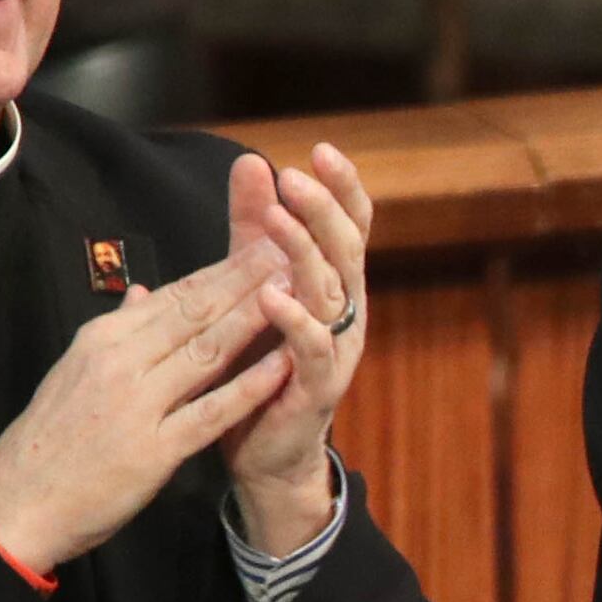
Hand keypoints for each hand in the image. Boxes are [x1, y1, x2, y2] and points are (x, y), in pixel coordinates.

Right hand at [0, 252, 294, 573]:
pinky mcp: (154, 450)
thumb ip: (116, 332)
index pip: (172, 296)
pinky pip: (211, 411)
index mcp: (102, 340)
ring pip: (206, 351)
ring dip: (253, 318)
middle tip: (289, 248)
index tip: (260, 246)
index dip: (221, 270)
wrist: (17, 502)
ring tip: (294, 290)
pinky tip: (283, 365)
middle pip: (194, 312)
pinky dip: (249, 387)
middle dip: (245, 279)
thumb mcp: (74, 373)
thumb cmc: (51, 439)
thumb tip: (140, 293)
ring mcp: (137, 405)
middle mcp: (119, 363)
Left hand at [220, 145, 376, 551]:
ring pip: (333, 290)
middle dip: (323, 209)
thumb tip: (252, 162)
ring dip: (306, 252)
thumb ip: (254, 228)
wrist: (261, 450)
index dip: (341, 188)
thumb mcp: (253, 283)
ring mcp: (337, 348)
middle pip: (346, 248)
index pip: (349, 225)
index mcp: (334, 282)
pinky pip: (313, 348)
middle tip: (297, 176)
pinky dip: (296, 320)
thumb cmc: (259, 363)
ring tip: (279, 219)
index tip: (320, 150)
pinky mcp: (318, 386)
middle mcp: (346, 310)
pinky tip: (272, 296)